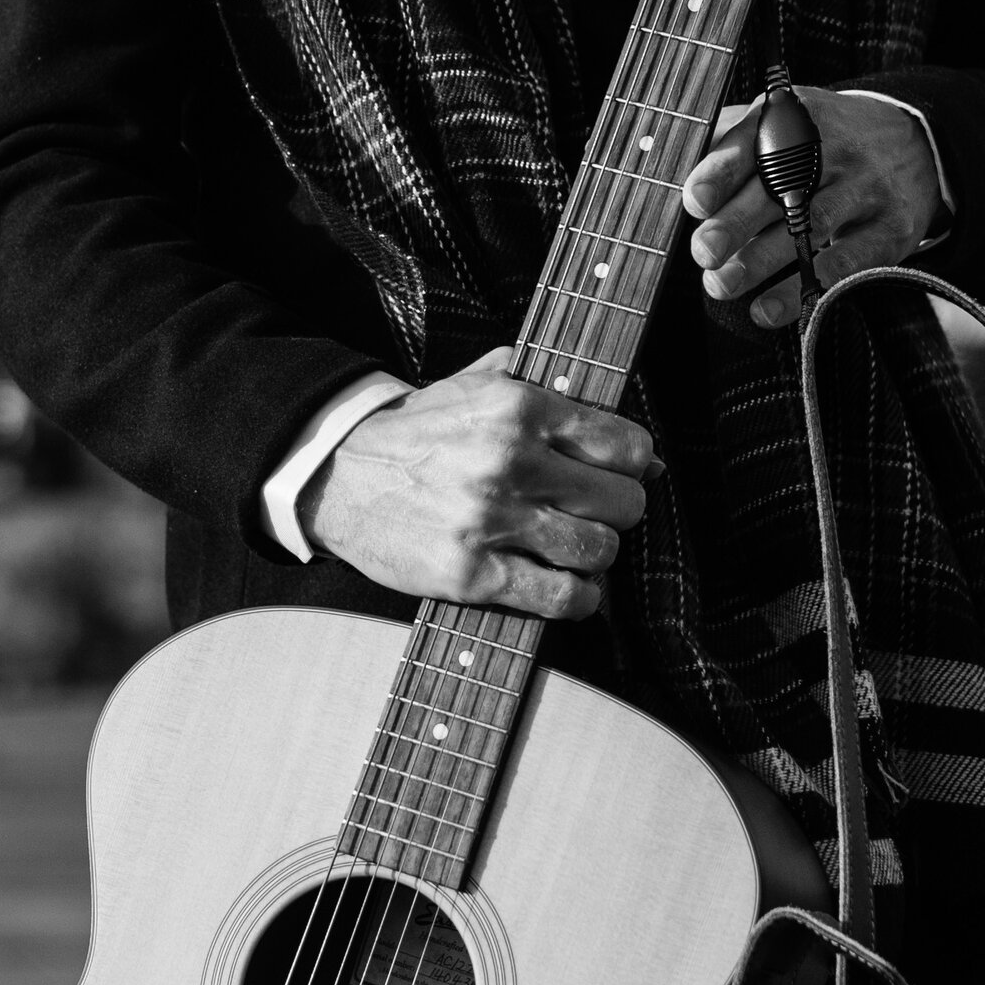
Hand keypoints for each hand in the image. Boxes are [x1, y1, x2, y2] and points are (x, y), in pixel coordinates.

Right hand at [299, 348, 650, 619]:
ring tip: (576, 551)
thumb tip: (646, 453)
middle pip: (623, 503)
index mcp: (518, 407)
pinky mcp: (472, 573)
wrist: (339, 477)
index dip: (634, 466)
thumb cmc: (420, 433)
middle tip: (595, 516)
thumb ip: (555, 395)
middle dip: (618, 514)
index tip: (619, 476)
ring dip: (596, 557)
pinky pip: (561, 597)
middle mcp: (510, 461)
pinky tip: (568, 588)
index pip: (626, 446)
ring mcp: (491, 520)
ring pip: (598, 551)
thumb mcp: (478, 385)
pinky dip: (578, 599)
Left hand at [684, 88, 939, 333]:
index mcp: (797, 118)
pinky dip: (805, 290)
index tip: (694, 201)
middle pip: (781, 186)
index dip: (722, 172)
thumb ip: (731, 143)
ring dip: (763, 261)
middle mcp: (834, 148)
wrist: (914, 143)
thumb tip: (676, 176)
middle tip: (703, 252)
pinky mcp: (891, 229)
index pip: (754, 141)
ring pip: (812, 227)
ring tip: (721, 285)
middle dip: (737, 222)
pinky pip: (846, 264)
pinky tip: (768, 309)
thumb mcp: (783, 123)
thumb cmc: (824, 140)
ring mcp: (866, 188)